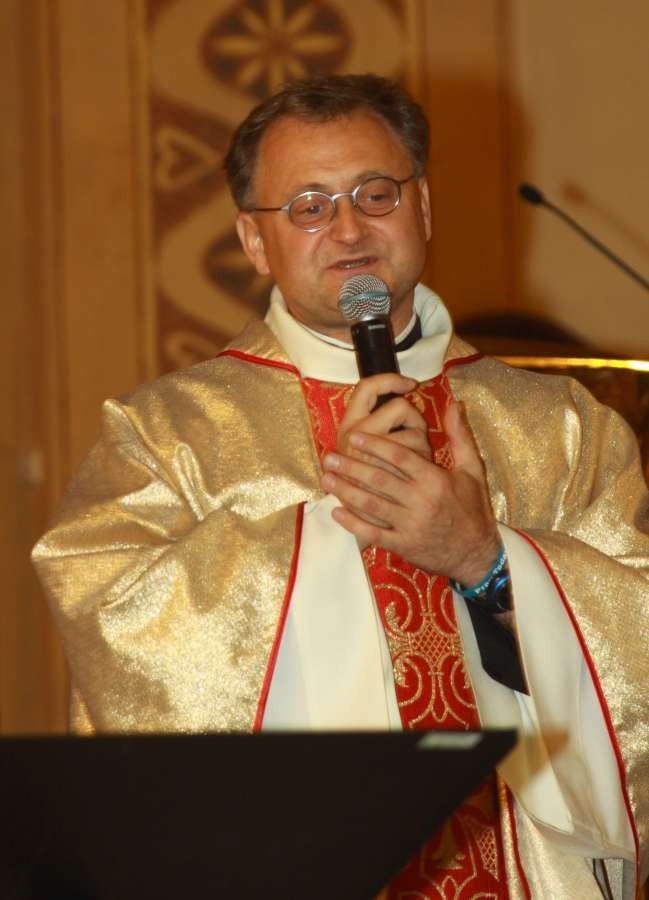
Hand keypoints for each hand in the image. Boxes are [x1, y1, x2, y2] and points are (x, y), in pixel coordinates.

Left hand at [321, 400, 500, 583]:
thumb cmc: (473, 508)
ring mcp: (410, 525)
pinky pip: (373, 534)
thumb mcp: (472, 470)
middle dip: (351, 467)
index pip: (400, 457)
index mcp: (436, 480)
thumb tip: (455, 403)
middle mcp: (421, 502)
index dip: (376, 445)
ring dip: (346, 491)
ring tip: (327, 479)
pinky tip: (337, 512)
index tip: (354, 436)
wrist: (477, 554)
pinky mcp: (403, 545)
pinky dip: (353, 523)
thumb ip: (459, 436)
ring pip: (372, 505)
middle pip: (380, 479)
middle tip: (329, 456)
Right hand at [336, 373, 431, 474]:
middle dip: (415, 420)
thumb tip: (406, 386)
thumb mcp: (357, 445)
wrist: (357, 517)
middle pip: (400, 406)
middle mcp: (356, 434)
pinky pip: (418, 457)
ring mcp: (372, 453)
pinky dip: (422, 464)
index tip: (409, 384)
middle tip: (412, 436)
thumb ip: (377, 419)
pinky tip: (413, 474)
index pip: (367, 387)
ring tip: (411, 460)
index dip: (390, 380)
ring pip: (415, 432)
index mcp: (349, 424)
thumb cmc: (361, 478)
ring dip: (422, 445)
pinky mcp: (388, 472)